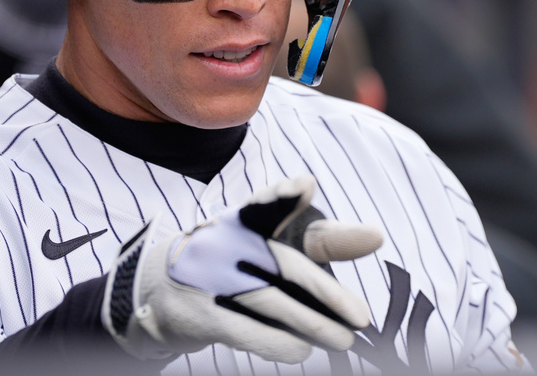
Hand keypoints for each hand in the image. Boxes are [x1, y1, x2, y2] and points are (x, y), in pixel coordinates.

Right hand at [101, 175, 382, 362]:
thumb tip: (375, 235)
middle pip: (284, 265)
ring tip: (343, 340)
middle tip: (361, 317)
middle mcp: (225, 242)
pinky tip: (302, 350)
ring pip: (272, 303)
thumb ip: (324, 240)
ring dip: (314, 326)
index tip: (303, 186)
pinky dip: (281, 344)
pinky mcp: (203, 313)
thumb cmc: (236, 263)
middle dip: (326, 293)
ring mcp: (210, 277)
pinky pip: (249, 331)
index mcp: (243, 219)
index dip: (282, 196)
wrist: (162, 291)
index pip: (265, 205)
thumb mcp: (274, 243)